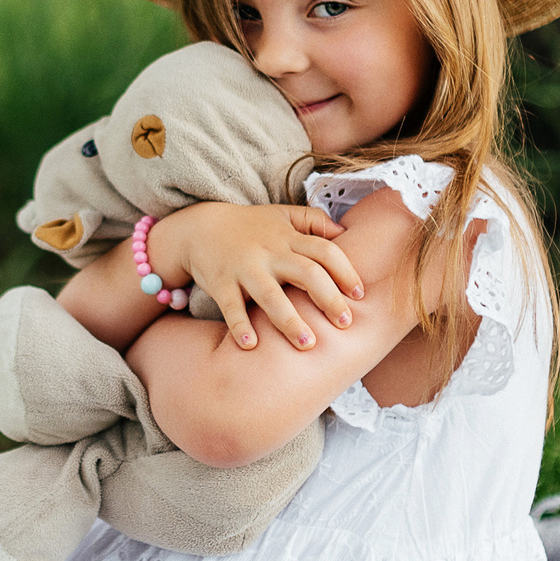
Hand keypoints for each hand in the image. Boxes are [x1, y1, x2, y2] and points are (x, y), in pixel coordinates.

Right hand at [147, 203, 366, 350]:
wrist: (200, 227)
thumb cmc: (250, 226)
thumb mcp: (282, 215)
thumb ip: (314, 221)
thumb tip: (346, 234)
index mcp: (289, 238)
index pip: (324, 250)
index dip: (345, 271)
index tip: (359, 295)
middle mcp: (270, 253)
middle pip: (305, 273)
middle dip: (327, 299)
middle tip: (345, 323)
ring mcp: (245, 268)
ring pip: (271, 295)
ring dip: (290, 321)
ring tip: (307, 344)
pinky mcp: (221, 283)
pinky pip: (231, 307)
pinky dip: (239, 326)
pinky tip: (250, 345)